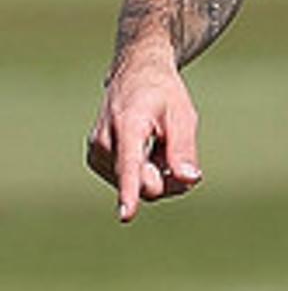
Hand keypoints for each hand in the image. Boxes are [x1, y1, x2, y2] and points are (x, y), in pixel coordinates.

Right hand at [87, 50, 202, 221]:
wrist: (134, 75)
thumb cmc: (162, 95)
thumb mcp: (182, 115)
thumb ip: (184, 149)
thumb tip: (188, 180)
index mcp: (128, 125)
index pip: (130, 165)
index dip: (129, 192)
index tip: (126, 215)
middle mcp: (104, 142)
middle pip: (144, 185)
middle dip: (168, 179)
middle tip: (178, 154)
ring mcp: (96, 153)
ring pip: (138, 188)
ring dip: (157, 174)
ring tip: (158, 144)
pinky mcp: (96, 161)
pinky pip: (130, 183)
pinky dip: (145, 173)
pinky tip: (147, 151)